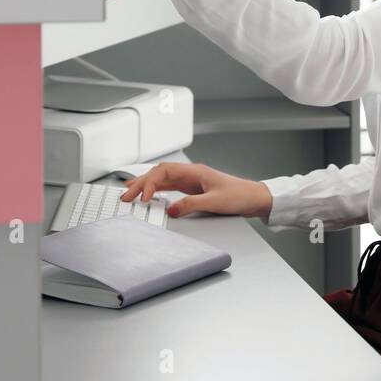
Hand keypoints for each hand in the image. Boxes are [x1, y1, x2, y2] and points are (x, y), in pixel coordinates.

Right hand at [119, 161, 272, 220]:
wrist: (254, 198)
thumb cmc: (239, 195)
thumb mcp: (215, 202)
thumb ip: (191, 205)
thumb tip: (171, 209)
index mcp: (194, 171)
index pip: (163, 172)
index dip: (149, 183)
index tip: (142, 198)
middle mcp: (190, 173)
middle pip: (159, 174)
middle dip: (140, 183)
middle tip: (125, 196)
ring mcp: (191, 180)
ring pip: (162, 179)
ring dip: (145, 186)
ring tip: (130, 193)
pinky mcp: (193, 189)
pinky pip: (169, 186)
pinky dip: (156, 190)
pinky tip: (149, 195)